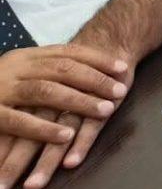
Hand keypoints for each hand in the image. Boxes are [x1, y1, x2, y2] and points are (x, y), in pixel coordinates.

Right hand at [0, 46, 127, 139]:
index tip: (123, 67)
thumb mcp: (17, 72)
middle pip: (61, 69)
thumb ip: (43, 72)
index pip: (67, 52)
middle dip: (94, 79)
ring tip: (106, 110)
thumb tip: (84, 72)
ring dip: (79, 101)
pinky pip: (19, 121)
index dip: (97, 59)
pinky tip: (67, 136)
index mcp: (24, 57)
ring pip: (46, 91)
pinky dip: (44, 128)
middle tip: (121, 90)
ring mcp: (1, 90)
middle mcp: (14, 69)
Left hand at [0, 48, 134, 188]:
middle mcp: (47, 95)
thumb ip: (21, 114)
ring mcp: (76, 97)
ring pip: (54, 132)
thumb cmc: (67, 74)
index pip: (8, 127)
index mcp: (27, 91)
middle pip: (26, 134)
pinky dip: (80, 144)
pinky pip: (90, 125)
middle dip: (12, 165)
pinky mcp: (103, 99)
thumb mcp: (40, 89)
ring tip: (33, 186)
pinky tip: (71, 163)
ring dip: (44, 160)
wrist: (107, 41)